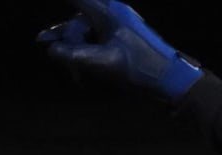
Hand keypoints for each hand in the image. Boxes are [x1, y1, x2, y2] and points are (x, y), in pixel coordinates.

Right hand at [35, 0, 202, 103]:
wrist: (172, 79)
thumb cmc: (140, 68)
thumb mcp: (102, 63)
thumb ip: (73, 56)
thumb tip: (51, 50)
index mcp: (108, 12)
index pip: (79, 0)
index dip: (69, 2)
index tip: (49, 34)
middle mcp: (112, 14)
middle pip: (78, 20)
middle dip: (65, 38)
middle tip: (49, 50)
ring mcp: (117, 27)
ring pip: (86, 33)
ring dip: (76, 51)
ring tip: (74, 75)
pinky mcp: (121, 39)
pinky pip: (96, 41)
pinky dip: (87, 55)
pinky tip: (81, 74)